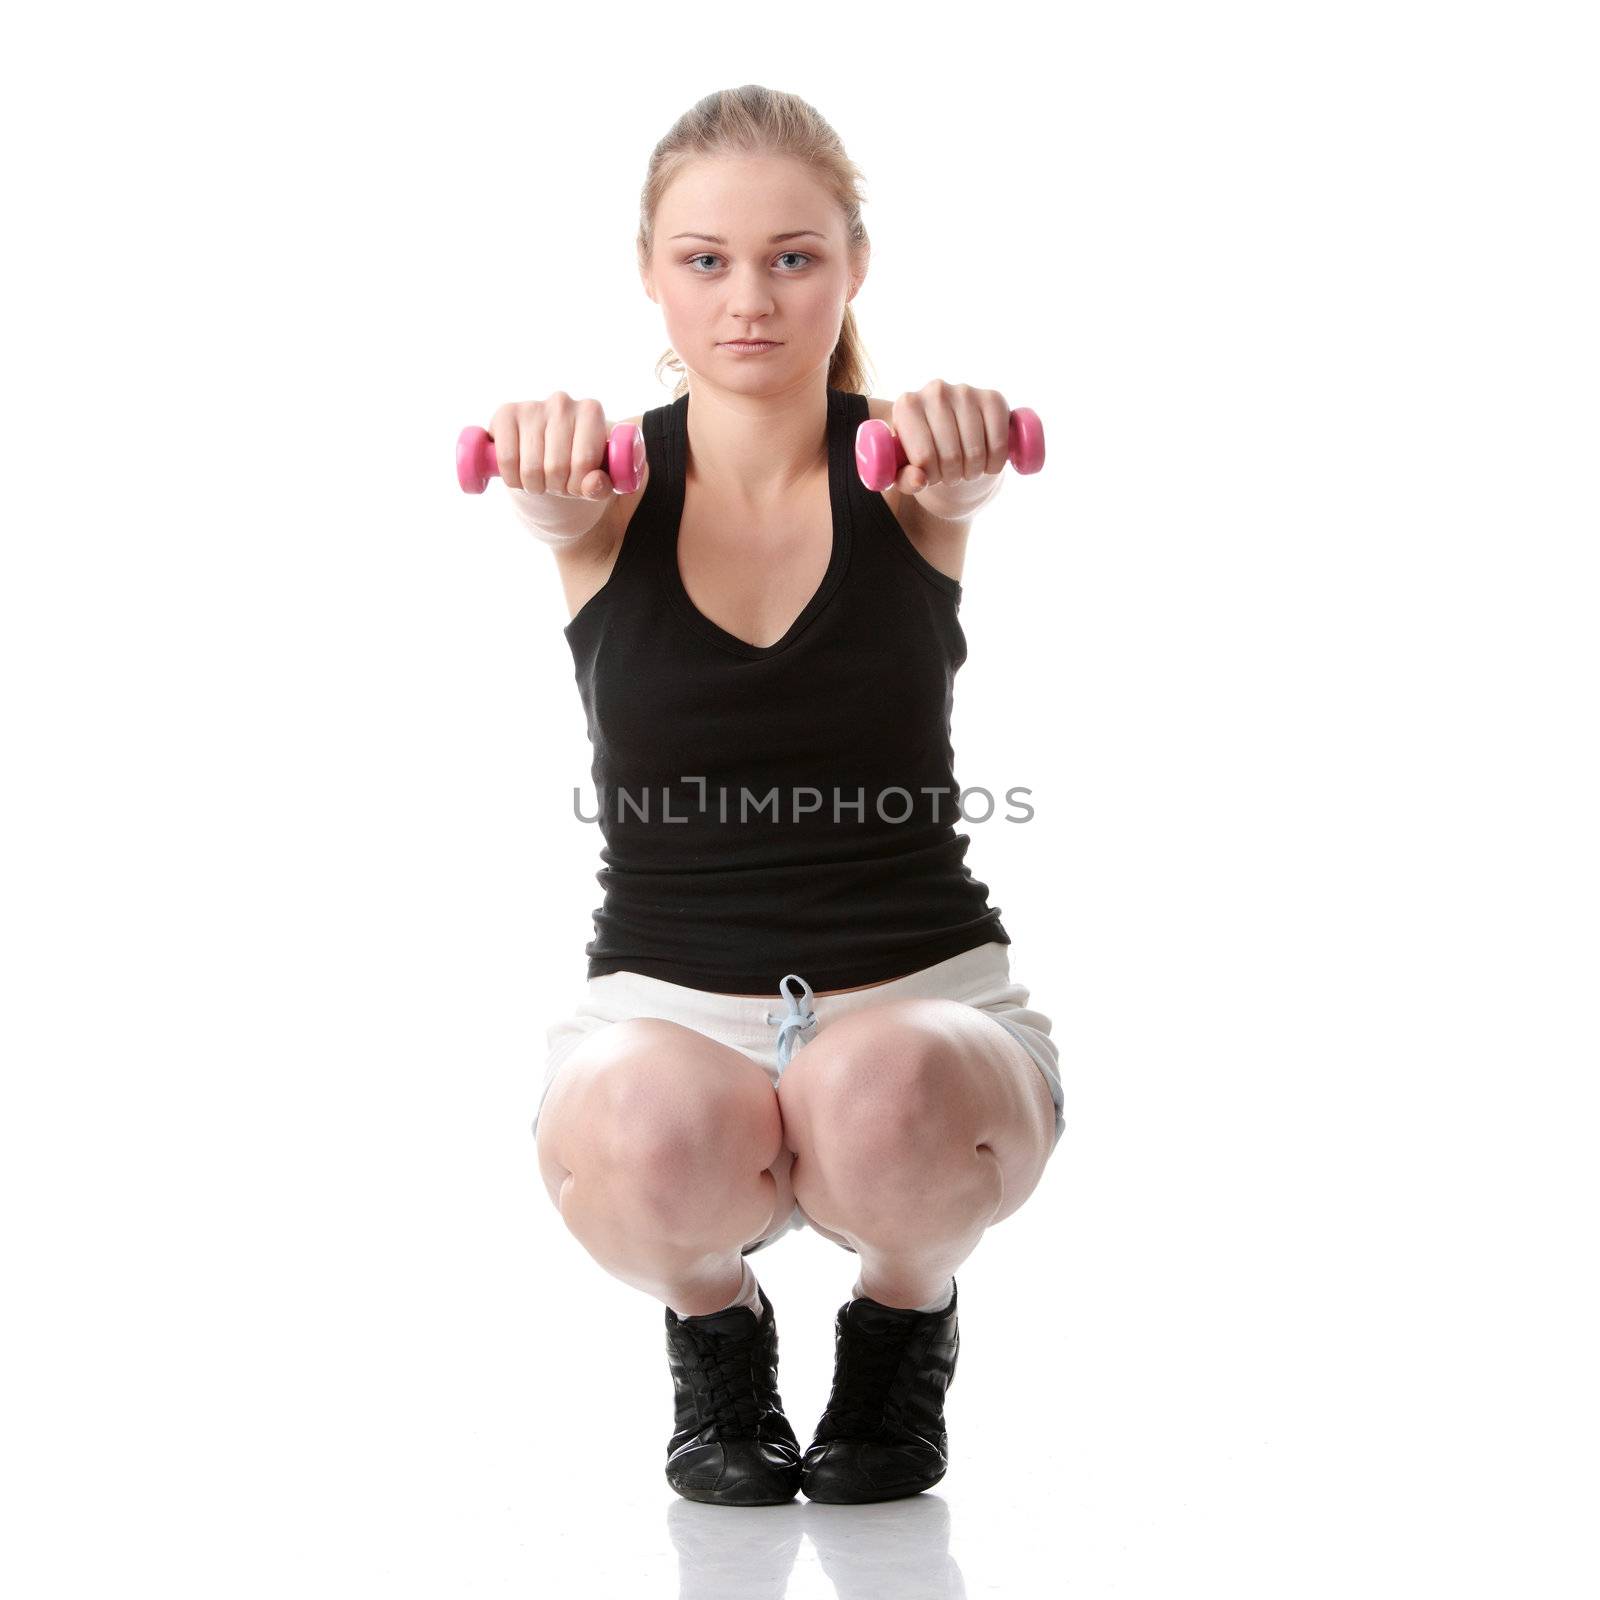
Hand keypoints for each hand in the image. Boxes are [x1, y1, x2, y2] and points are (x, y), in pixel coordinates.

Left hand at [888, 380, 1012, 494]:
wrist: (953, 436)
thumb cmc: (924, 454)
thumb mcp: (906, 471)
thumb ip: (904, 480)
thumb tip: (919, 480)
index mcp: (906, 406)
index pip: (924, 457)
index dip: (930, 477)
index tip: (930, 476)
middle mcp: (934, 391)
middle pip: (951, 456)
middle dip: (952, 476)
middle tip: (950, 474)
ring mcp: (965, 391)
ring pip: (975, 453)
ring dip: (972, 472)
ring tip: (965, 468)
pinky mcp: (993, 397)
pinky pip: (999, 444)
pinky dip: (994, 463)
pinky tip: (986, 461)